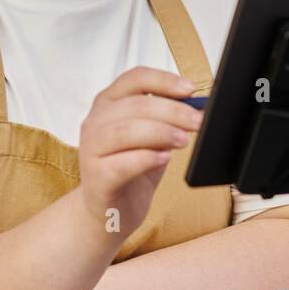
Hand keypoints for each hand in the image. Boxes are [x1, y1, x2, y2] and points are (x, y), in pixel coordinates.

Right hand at [78, 67, 201, 240]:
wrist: (109, 211)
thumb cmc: (131, 169)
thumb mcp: (151, 137)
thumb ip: (166, 119)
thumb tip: (197, 107)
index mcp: (108, 103)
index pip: (134, 78)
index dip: (164, 80)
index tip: (191, 90)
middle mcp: (94, 122)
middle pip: (136, 104)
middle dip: (173, 111)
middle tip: (197, 121)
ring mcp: (91, 149)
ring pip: (126, 130)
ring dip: (161, 132)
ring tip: (183, 141)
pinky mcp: (96, 178)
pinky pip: (122, 163)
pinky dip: (147, 158)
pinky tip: (164, 159)